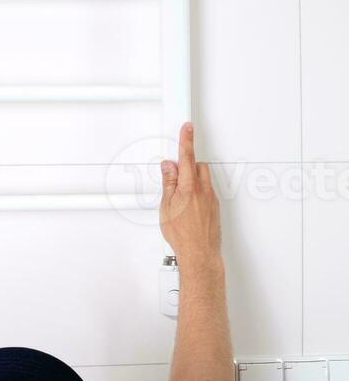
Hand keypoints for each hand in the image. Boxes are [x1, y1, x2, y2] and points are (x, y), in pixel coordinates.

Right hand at [160, 123, 221, 273]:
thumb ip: (168, 184)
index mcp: (189, 187)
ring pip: (203, 179)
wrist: (199, 253)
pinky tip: (189, 205)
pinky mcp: (215, 207)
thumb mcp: (166, 207)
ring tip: (180, 194)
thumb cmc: (183, 235)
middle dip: (187, 165)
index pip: (186, 157)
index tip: (187, 127)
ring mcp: (211, 199)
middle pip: (197, 166)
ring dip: (192, 179)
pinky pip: (207, 191)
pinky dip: (197, 192)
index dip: (186, 140)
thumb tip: (168, 167)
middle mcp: (203, 190)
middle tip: (174, 172)